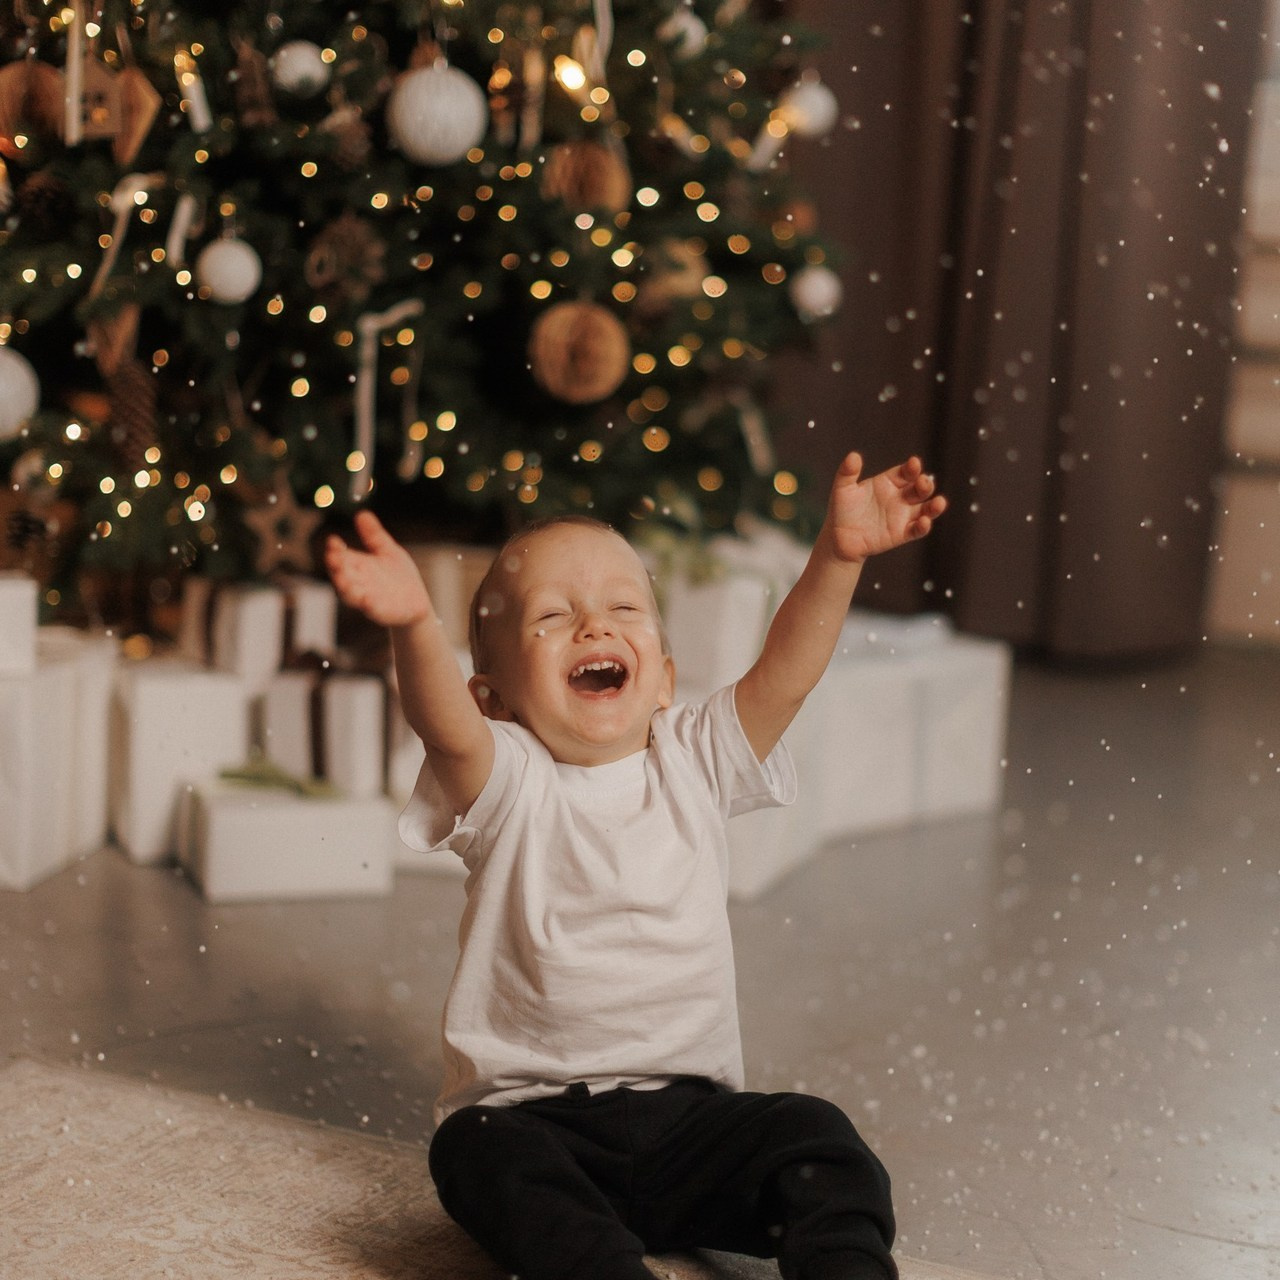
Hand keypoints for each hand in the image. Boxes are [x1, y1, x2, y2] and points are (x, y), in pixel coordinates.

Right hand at [324, 510, 430, 627]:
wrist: (416, 604)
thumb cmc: (398, 578)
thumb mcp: (388, 551)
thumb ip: (374, 536)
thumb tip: (362, 513)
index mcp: (357, 566)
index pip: (340, 557)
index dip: (334, 550)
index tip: (333, 540)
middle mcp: (358, 582)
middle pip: (340, 574)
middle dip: (335, 566)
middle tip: (332, 555)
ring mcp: (367, 598)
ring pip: (350, 594)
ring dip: (345, 586)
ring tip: (342, 578)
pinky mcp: (381, 612)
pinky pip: (371, 609)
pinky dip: (367, 604)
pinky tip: (366, 599)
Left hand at [825, 452, 945, 562]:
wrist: (838, 538)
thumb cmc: (841, 510)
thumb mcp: (842, 489)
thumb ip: (847, 473)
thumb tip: (853, 456)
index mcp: (888, 482)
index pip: (905, 472)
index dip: (912, 468)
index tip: (914, 463)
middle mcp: (900, 497)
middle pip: (919, 488)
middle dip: (925, 484)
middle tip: (924, 482)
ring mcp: (902, 516)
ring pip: (926, 509)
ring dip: (934, 506)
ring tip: (939, 502)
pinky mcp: (901, 534)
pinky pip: (917, 530)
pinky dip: (923, 527)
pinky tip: (924, 522)